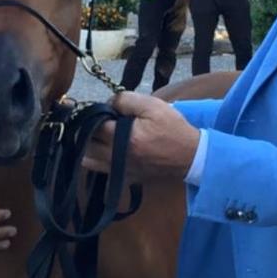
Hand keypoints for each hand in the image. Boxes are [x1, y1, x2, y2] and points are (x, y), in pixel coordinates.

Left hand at [83, 92, 199, 180]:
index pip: (94, 125)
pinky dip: (96, 161)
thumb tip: (107, 103)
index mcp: (124, 138)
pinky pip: (100, 171)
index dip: (96, 113)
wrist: (191, 156)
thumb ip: (125, 99)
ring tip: (99, 136)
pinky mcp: (125, 178)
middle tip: (99, 122)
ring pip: (88, 160)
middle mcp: (117, 158)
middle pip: (86, 144)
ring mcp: (119, 170)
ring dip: (88, 146)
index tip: (106, 110)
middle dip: (88, 130)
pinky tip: (105, 150)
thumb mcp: (152, 105)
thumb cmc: (172, 129)